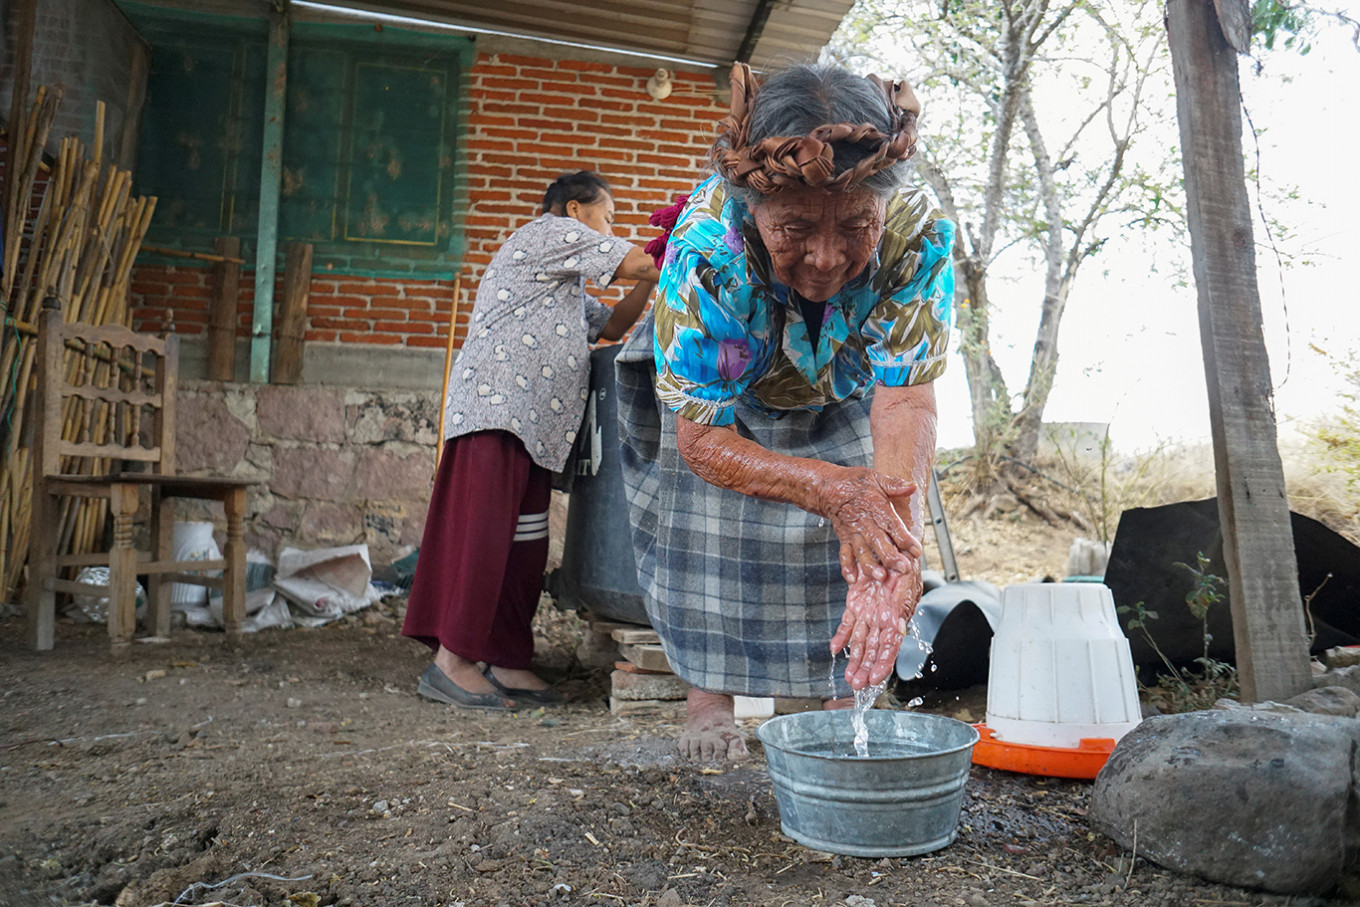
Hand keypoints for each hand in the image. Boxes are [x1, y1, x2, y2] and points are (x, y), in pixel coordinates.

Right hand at [818, 466, 920, 581]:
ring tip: (881, 576)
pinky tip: (853, 579)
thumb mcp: (875, 478)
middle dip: (891, 556)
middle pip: (879, 542)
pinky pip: (845, 555)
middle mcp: (864, 523)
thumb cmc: (855, 483)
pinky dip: (847, 567)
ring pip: (863, 552)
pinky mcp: (845, 540)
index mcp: (876, 507)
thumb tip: (912, 486)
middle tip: (904, 568)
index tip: (916, 550)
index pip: (892, 525)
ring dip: (871, 566)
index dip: (904, 538)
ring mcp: (853, 533)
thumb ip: (894, 484)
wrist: (828, 488)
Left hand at [830, 560, 923, 690]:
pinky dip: (841, 637)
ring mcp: (869, 613)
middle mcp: (882, 619)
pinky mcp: (856, 604)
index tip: (875, 680)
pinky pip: (847, 624)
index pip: (890, 647)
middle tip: (857, 686)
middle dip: (866, 669)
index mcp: (897, 616)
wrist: (891, 546)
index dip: (882, 664)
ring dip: (855, 660)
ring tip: (849, 678)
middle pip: (873, 649)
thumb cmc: (904, 563)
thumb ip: (902, 606)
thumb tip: (898, 628)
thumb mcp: (908, 582)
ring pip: (860, 642)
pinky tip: (835, 649)